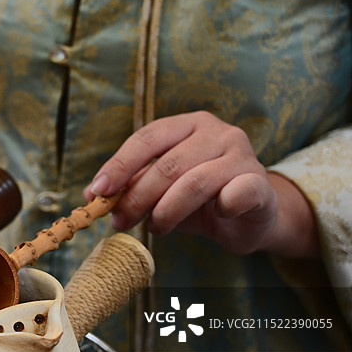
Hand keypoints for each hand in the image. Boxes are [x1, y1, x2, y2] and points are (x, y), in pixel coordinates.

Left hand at [84, 111, 318, 257]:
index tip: (97, 191)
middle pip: (167, 163)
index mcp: (188, 125)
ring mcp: (243, 155)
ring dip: (166, 211)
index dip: (120, 165)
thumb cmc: (201, 199)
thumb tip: (91, 195)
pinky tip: (213, 218)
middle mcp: (218, 132)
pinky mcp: (260, 183)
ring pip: (194, 182)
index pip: (147, 138)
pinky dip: (219, 208)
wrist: (251, 218)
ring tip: (156, 227)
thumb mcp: (161, 189)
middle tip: (121, 221)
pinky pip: (235, 194)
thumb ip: (131, 185)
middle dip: (137, 196)